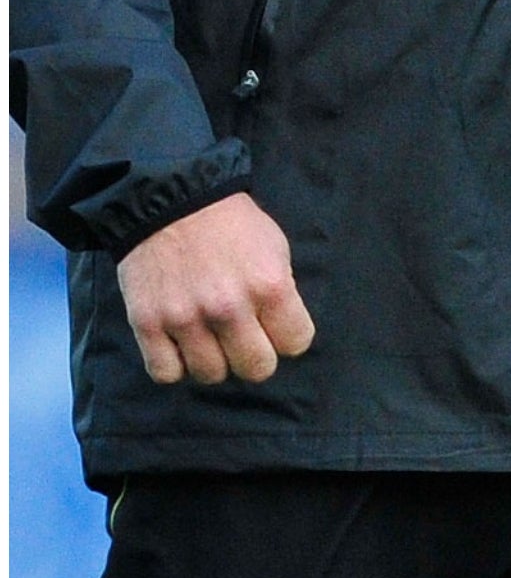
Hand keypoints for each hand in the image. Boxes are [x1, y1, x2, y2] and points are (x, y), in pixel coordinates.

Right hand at [116, 193, 315, 384]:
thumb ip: (280, 292)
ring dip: (214, 360)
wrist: (172, 202)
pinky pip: (166, 373)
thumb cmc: (232, 225)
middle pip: (257, 369)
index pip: (296, 343)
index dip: (289, 337)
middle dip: (256, 356)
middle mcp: (229, 307)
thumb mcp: (275, 248)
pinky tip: (181, 344)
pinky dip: (175, 365)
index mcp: (269, 285)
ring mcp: (186, 319)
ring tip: (211, 337)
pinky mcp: (148, 324)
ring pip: (211, 375)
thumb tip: (281, 330)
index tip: (277, 328)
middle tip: (246, 338)